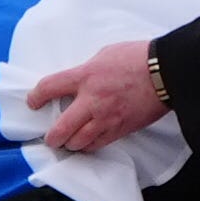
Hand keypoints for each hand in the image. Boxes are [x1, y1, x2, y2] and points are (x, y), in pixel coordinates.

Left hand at [25, 39, 165, 154]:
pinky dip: (89, 146)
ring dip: (70, 143)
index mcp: (85, 76)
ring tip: (68, 140)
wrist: (166, 72)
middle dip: (51, 136)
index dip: (35, 97)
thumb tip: (77, 81)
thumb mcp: (104, 55)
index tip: (33, 102)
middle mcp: (92, 101)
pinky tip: (87, 141)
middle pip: (60, 128)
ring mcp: (106, 118)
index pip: (49, 88)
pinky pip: (98, 145)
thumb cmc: (137, 58)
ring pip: (78, 142)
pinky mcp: (120, 129)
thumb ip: (87, 71)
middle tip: (50, 137)